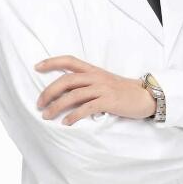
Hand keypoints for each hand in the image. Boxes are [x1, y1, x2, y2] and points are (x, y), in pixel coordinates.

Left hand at [34, 55, 155, 125]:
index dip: (52, 62)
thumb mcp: (104, 81)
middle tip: (38, 104)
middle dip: (49, 91)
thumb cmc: (122, 90)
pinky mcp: (109, 101)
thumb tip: (65, 91)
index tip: (37, 66)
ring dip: (57, 106)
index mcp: (93, 70)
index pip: (69, 61)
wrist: (145, 96)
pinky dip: (74, 115)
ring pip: (74, 95)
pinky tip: (66, 122)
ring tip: (46, 116)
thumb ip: (87, 82)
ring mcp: (102, 88)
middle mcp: (96, 76)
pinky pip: (87, 108)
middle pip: (67, 80)